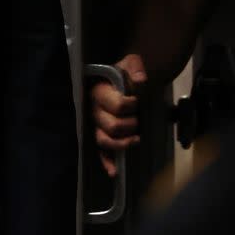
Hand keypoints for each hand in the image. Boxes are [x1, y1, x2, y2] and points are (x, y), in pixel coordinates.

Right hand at [90, 53, 147, 176]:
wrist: (121, 80)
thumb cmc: (123, 73)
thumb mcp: (129, 62)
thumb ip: (135, 66)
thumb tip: (140, 80)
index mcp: (98, 91)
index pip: (117, 106)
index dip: (131, 106)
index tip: (137, 101)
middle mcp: (93, 110)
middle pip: (112, 126)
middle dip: (130, 125)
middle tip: (138, 119)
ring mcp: (95, 124)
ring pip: (104, 140)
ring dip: (122, 143)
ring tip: (135, 139)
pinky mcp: (98, 135)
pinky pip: (99, 152)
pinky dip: (106, 162)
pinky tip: (114, 171)